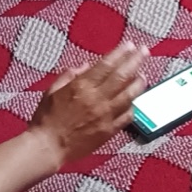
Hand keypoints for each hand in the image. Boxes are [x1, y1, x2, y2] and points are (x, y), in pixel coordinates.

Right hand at [29, 42, 146, 164]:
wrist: (48, 147)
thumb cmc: (46, 118)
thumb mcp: (52, 91)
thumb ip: (69, 76)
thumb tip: (86, 66)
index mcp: (81, 86)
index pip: (106, 65)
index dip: (120, 53)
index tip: (130, 44)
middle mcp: (97, 99)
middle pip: (122, 76)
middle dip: (135, 61)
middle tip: (144, 51)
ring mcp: (105, 115)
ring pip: (129, 95)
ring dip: (139, 83)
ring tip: (144, 75)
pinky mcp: (109, 131)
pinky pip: (127, 116)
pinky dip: (133, 107)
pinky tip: (135, 101)